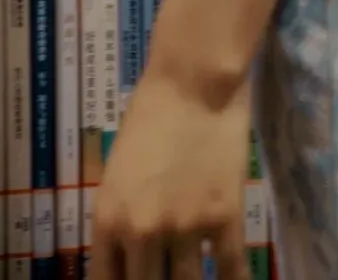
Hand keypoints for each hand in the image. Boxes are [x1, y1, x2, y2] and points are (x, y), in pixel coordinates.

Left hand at [91, 57, 251, 279]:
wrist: (194, 77)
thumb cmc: (150, 112)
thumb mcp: (118, 172)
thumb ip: (121, 218)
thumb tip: (131, 256)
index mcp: (108, 220)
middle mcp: (142, 232)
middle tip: (167, 274)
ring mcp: (186, 228)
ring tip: (194, 276)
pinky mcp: (225, 217)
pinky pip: (230, 270)